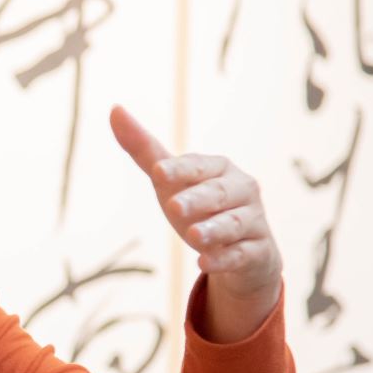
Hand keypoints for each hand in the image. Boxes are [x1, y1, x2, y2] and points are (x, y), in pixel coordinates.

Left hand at [109, 104, 283, 326]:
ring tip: (194, 236)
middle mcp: (242, 190)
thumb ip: (144, 150)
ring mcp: (253, 221)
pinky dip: (224, 259)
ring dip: (214, 230)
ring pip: (233, 224)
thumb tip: (114, 109)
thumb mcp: (170, 180)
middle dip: (197, 199)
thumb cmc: (201, 206)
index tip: (157, 172)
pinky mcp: (257, 251)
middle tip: (174, 207)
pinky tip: (204, 263)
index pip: (198, 166)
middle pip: (218, 193)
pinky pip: (241, 255)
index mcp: (220, 168)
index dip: (179, 169)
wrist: (242, 251)